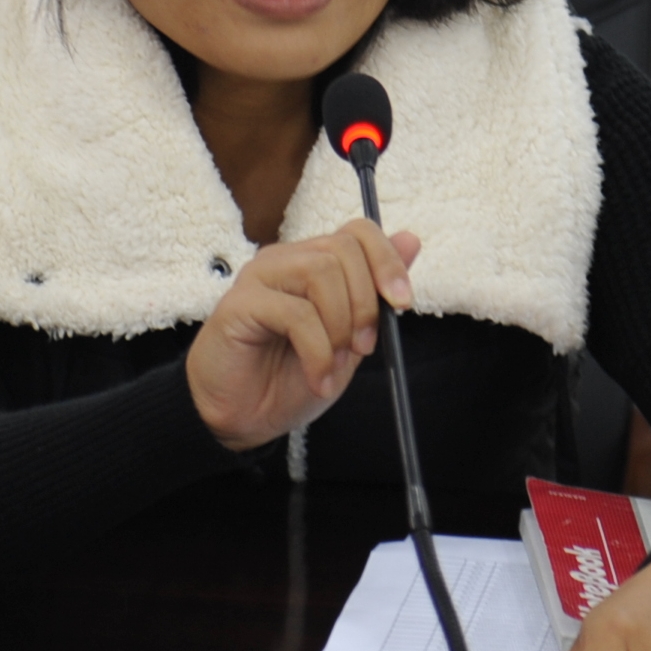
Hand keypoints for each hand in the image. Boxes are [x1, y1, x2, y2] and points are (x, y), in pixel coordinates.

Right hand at [186, 220, 419, 451]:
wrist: (244, 419)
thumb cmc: (291, 377)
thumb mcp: (350, 338)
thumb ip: (375, 292)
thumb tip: (411, 239)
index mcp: (313, 262)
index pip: (357, 232)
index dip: (387, 261)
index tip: (401, 303)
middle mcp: (286, 260)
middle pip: (343, 249)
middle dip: (365, 303)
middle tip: (363, 347)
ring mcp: (260, 277)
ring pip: (320, 272)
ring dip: (340, 325)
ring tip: (336, 364)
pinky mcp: (239, 304)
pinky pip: (295, 313)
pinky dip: (318, 352)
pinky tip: (318, 377)